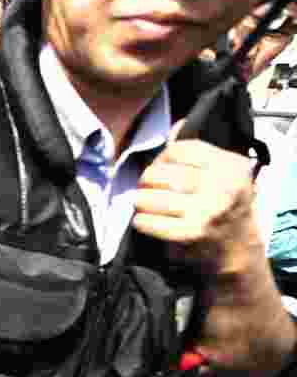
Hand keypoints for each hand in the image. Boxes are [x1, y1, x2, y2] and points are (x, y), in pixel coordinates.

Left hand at [133, 131, 259, 276]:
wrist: (236, 251)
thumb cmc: (222, 207)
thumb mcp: (221, 175)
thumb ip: (197, 152)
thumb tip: (175, 125)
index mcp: (231, 166)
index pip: (180, 149)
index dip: (162, 158)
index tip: (160, 168)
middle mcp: (222, 187)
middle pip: (161, 174)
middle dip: (146, 181)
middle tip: (146, 188)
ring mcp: (206, 211)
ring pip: (150, 197)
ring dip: (140, 202)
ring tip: (144, 204)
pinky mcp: (190, 234)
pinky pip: (148, 222)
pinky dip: (140, 222)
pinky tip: (145, 221)